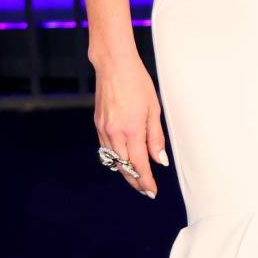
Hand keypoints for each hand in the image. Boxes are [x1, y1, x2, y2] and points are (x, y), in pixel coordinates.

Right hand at [93, 53, 169, 197]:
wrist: (113, 65)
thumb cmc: (138, 83)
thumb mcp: (154, 109)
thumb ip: (156, 137)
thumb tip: (159, 161)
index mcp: (132, 130)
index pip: (139, 165)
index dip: (146, 181)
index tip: (152, 192)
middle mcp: (115, 133)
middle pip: (124, 167)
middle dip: (135, 181)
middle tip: (146, 190)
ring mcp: (103, 129)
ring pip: (113, 160)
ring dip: (125, 172)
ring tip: (137, 178)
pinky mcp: (98, 124)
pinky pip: (106, 148)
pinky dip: (116, 158)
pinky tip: (124, 160)